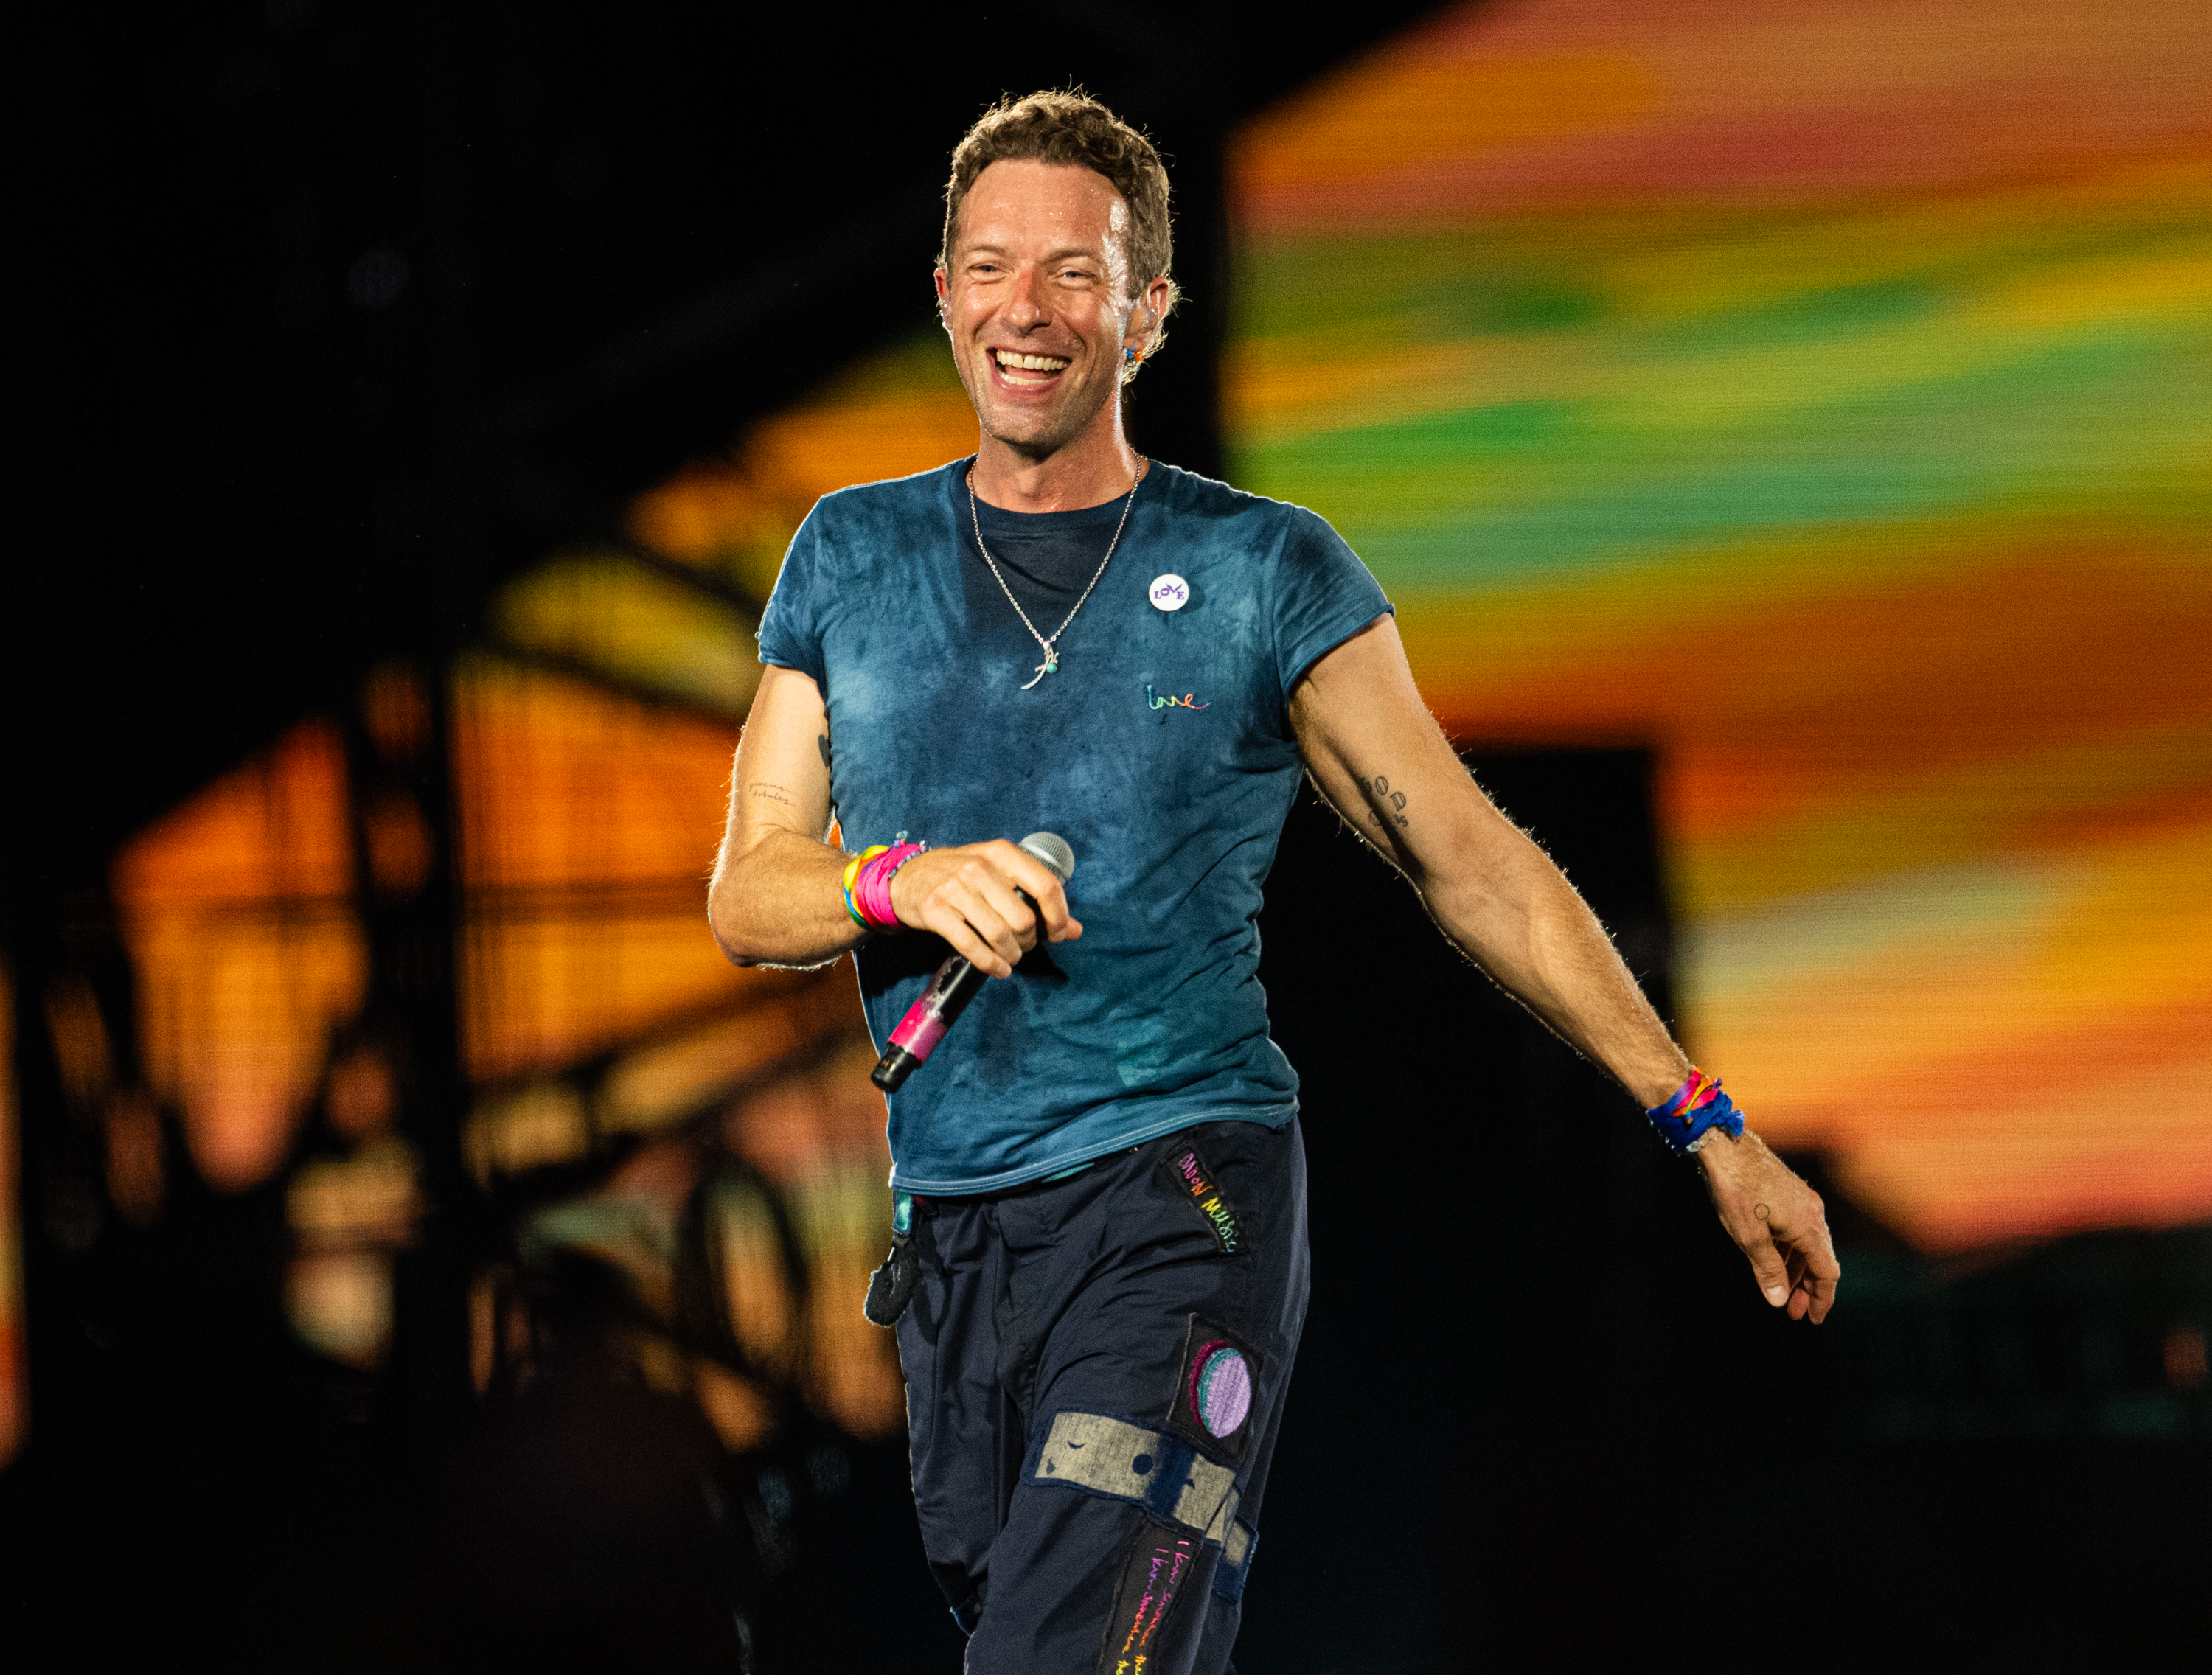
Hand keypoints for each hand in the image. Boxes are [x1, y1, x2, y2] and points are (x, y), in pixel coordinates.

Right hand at [887, 839, 1082, 977]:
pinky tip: (998, 969)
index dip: (1059, 916)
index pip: (1046, 885)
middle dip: (1030, 941)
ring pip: (1000, 935)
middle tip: (1024, 945)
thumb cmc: (961, 876)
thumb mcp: (999, 875)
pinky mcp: (936, 911)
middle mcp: (979, 868)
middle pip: (1023, 918)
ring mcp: (955, 889)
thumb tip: (1076, 930)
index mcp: (1002, 854)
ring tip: (1011, 957)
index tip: (1058, 933)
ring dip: (1012, 955)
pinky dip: (991, 964)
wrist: (907, 877)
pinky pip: (972, 946)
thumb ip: (1037, 898)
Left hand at [1696, 1127, 1839, 1322]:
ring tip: (1783, 1291)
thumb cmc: (1736, 1189)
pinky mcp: (1790, 1193)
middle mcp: (1814, 1214)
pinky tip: (1775, 1261)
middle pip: (1820, 1260)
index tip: (1813, 1319)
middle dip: (1808, 1289)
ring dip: (1798, 1270)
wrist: (1726, 1146)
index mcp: (1809, 1227)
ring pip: (1808, 1245)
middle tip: (1795, 1312)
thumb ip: (1767, 1270)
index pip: (1827, 1272)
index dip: (1822, 1299)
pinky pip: (1798, 1230)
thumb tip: (1779, 1300)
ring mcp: (1803, 1201)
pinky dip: (1790, 1250)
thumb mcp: (1748, 1237)